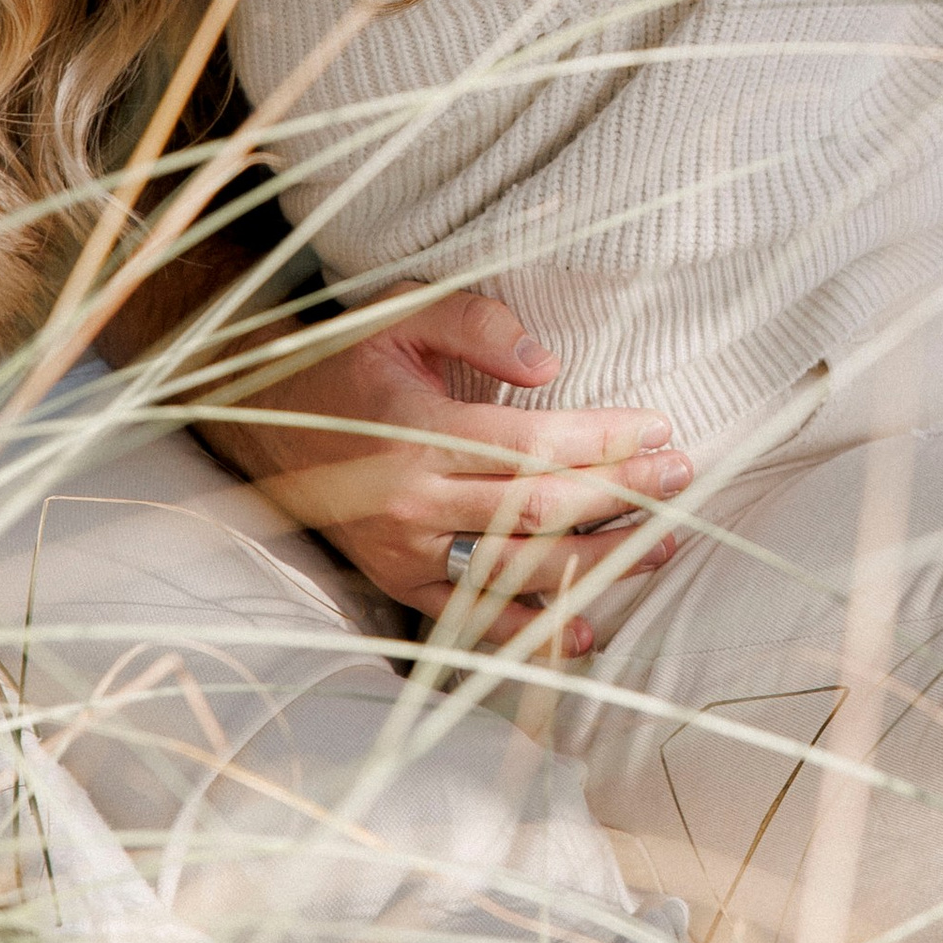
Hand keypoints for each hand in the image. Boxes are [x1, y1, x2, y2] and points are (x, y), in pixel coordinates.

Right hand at [196, 288, 692, 653]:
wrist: (259, 422)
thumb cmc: (347, 360)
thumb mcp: (401, 311)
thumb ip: (475, 324)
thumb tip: (549, 362)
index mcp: (415, 430)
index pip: (531, 443)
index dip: (603, 440)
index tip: (659, 427)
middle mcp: (410, 499)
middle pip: (535, 508)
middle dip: (619, 495)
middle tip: (683, 478)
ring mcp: (403, 549)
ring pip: (514, 567)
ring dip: (595, 561)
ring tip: (661, 545)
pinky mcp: (396, 580)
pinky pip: (469, 613)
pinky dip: (527, 628)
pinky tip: (585, 631)